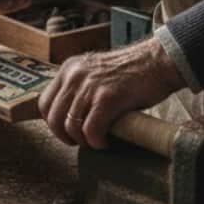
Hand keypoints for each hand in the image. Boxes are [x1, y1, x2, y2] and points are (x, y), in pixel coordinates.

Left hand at [38, 38, 184, 148]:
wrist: (158, 61)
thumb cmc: (131, 72)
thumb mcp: (94, 73)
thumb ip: (78, 88)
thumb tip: (67, 117)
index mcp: (69, 69)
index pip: (44, 103)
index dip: (54, 124)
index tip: (68, 132)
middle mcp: (74, 75)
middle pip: (53, 118)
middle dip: (66, 137)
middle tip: (83, 141)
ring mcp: (90, 86)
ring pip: (71, 127)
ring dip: (84, 141)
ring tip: (98, 140)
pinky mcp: (107, 98)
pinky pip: (91, 131)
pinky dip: (97, 142)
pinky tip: (106, 141)